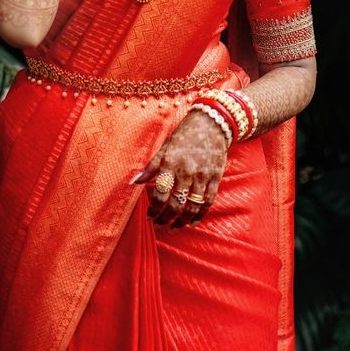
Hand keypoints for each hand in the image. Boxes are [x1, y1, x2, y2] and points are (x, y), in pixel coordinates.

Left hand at [132, 110, 228, 228]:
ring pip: (191, 207)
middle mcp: (187, 171)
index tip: (150, 216)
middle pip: (175, 204)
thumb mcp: (164, 147)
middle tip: (160, 225)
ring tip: (173, 227)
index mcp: (171, 163)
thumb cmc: (184, 134)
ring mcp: (202, 176)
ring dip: (182, 221)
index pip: (160, 194)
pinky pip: (208, 203)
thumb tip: (134, 182)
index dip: (154, 209)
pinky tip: (192, 222)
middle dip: (166, 218)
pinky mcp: (215, 178)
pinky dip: (199, 215)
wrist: (211, 123)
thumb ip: (150, 167)